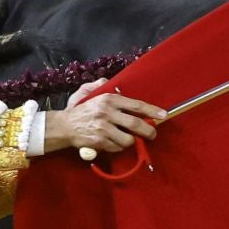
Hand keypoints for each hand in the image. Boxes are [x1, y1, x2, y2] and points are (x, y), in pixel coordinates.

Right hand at [44, 86, 165, 154]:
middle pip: (135, 124)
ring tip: (128, 138)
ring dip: (131, 141)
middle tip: (153, 134)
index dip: (152, 110)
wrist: (64, 126)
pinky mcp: (99, 142)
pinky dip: (119, 147)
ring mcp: (103, 128)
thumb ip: (101, 85)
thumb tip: (109, 81)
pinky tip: (114, 142)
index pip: (136, 105)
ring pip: (128, 139)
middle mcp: (107, 113)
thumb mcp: (89, 92)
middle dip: (148, 131)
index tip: (163, 115)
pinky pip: (117, 147)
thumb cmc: (81, 109)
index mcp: (108, 99)